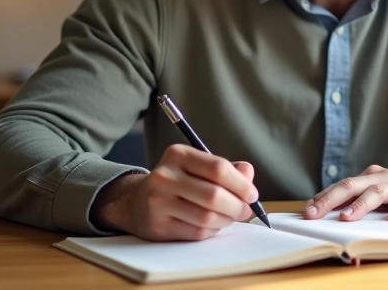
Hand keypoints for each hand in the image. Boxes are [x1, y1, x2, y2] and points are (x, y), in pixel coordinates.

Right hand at [90, 144, 257, 240]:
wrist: (135, 202)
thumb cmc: (177, 183)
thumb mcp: (198, 167)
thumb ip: (226, 169)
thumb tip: (248, 174)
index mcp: (178, 155)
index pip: (218, 168)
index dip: (241, 184)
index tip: (252, 194)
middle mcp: (165, 176)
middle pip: (214, 195)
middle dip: (237, 206)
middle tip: (245, 211)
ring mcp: (158, 202)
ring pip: (207, 217)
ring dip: (226, 220)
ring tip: (229, 217)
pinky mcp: (158, 226)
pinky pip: (197, 232)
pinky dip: (212, 231)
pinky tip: (212, 225)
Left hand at [301, 163, 387, 221]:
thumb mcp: (387, 196)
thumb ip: (366, 203)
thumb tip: (336, 219)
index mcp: (373, 178)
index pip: (343, 186)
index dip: (323, 197)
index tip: (305, 211)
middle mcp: (386, 179)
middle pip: (354, 186)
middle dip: (331, 199)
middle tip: (313, 214)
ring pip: (379, 193)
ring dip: (361, 205)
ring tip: (347, 217)